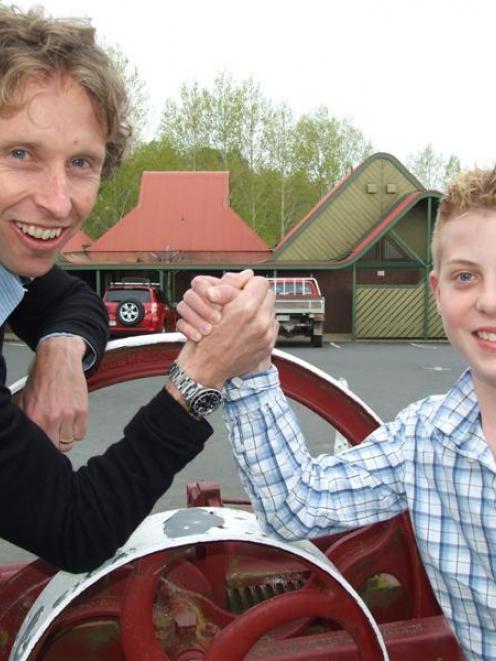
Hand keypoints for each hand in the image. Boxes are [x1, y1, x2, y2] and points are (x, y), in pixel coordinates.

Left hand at [13, 336, 88, 451]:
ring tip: (64, 423)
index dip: (45, 445)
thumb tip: (29, 434)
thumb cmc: (43, 378)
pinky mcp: (81, 410)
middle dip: (57, 442)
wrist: (58, 360)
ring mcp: (67, 415)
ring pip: (70, 441)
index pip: (43, 446)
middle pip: (59, 447)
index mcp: (34, 418)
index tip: (47, 441)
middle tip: (56, 432)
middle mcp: (50, 418)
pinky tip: (72, 419)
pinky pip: (81, 433)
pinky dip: (77, 429)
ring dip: (67, 435)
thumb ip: (26, 419)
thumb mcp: (25, 399)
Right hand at [175, 276, 277, 388]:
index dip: (249, 284)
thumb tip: (246, 275)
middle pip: (269, 295)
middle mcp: (260, 323)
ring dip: (261, 310)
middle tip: (244, 302)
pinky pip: (272, 326)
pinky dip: (263, 325)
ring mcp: (266, 336)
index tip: (243, 289)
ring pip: (272, 311)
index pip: (260, 282)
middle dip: (257, 296)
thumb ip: (231, 286)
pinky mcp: (268, 346)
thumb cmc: (204, 340)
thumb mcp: (212, 306)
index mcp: (246, 309)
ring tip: (245, 317)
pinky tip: (249, 329)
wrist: (205, 368)